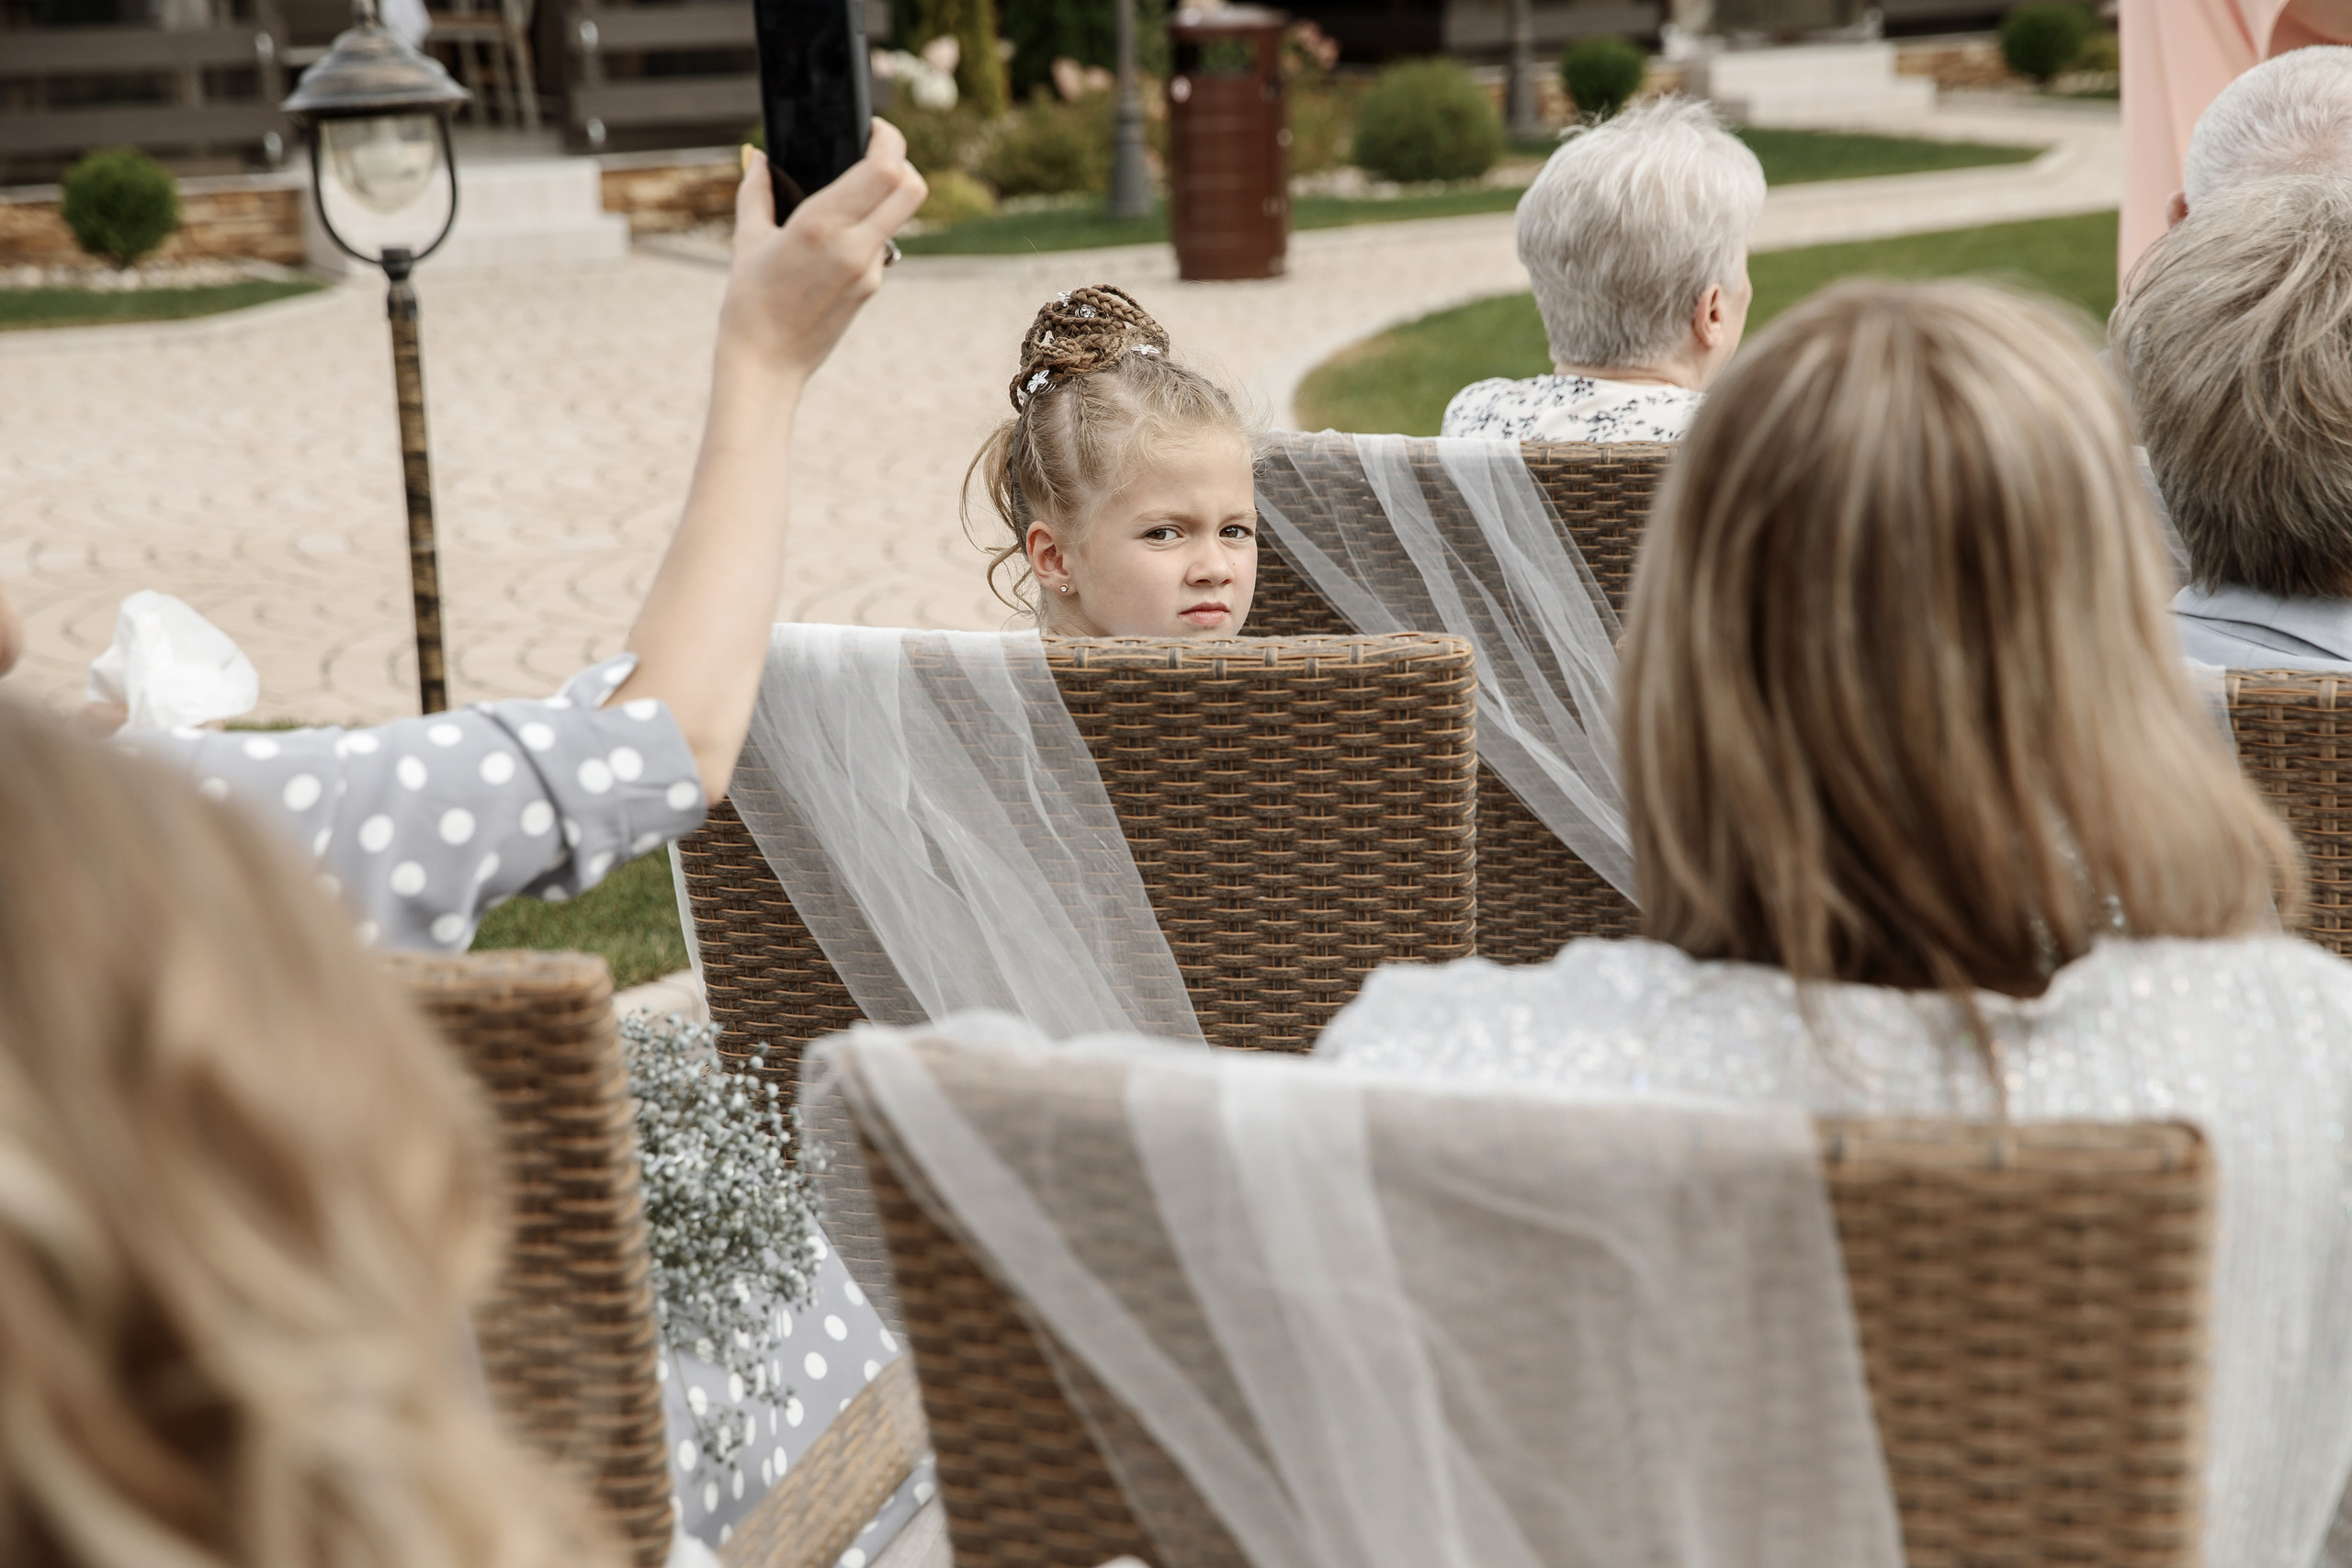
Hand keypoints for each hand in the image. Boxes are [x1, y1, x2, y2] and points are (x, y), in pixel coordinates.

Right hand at [720, 127, 926, 387]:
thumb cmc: (749, 301)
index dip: (890, 141)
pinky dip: (869, 229)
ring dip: (886, 196)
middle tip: (879, 154)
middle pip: (911, 188)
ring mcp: (869, 270)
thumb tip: (760, 157)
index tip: (875, 130)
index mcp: (820, 225)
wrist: (766, 363)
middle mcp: (853, 246)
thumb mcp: (747, 239)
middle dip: (903, 162)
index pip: (884, 170)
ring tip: (854, 192)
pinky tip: (839, 236)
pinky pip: (882, 244)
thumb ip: (757, 190)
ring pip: (900, 216)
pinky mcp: (871, 288)